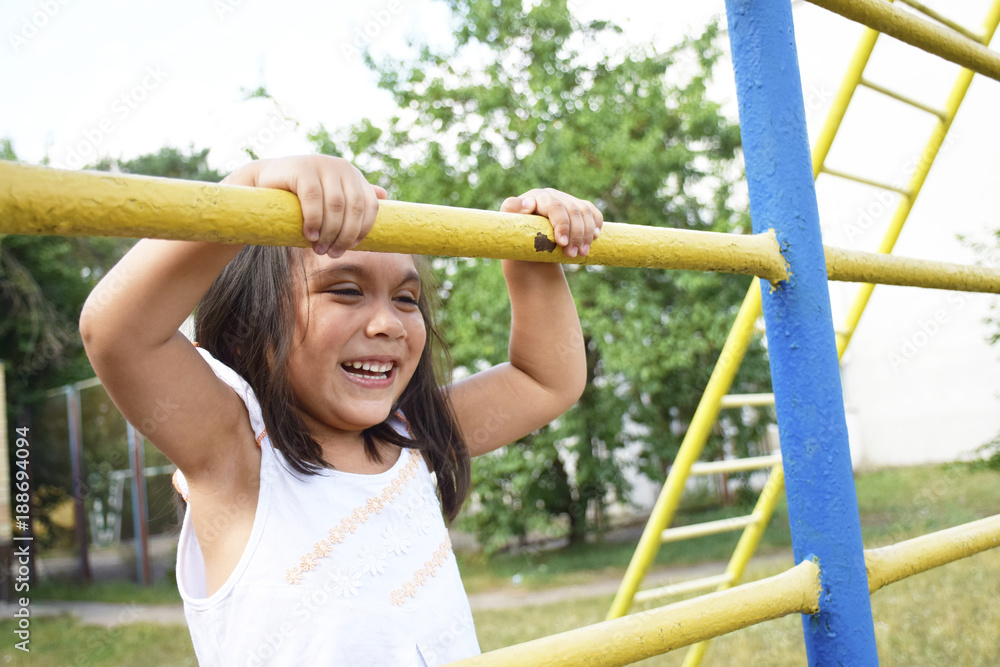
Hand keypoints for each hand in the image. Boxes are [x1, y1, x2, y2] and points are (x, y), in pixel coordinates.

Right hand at [223, 155, 387, 257]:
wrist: (265, 182)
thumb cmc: (301, 196)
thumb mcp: (331, 196)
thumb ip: (355, 196)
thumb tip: (384, 195)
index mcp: (353, 175)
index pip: (370, 206)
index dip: (363, 230)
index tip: (350, 248)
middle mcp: (342, 167)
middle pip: (354, 208)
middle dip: (345, 235)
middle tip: (333, 254)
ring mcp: (322, 164)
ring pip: (335, 206)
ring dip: (329, 232)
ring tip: (319, 249)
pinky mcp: (302, 168)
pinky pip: (313, 199)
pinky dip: (313, 221)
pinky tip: (308, 236)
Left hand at [500, 188, 602, 257]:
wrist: (526, 247)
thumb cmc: (515, 238)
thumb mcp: (508, 228)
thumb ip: (511, 211)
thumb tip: (528, 204)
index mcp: (536, 197)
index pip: (555, 206)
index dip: (562, 224)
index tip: (562, 243)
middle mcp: (553, 195)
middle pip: (573, 211)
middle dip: (576, 235)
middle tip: (573, 255)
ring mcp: (566, 201)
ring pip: (585, 213)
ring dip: (587, 234)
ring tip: (582, 253)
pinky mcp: (577, 208)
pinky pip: (592, 212)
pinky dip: (596, 225)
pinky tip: (595, 238)